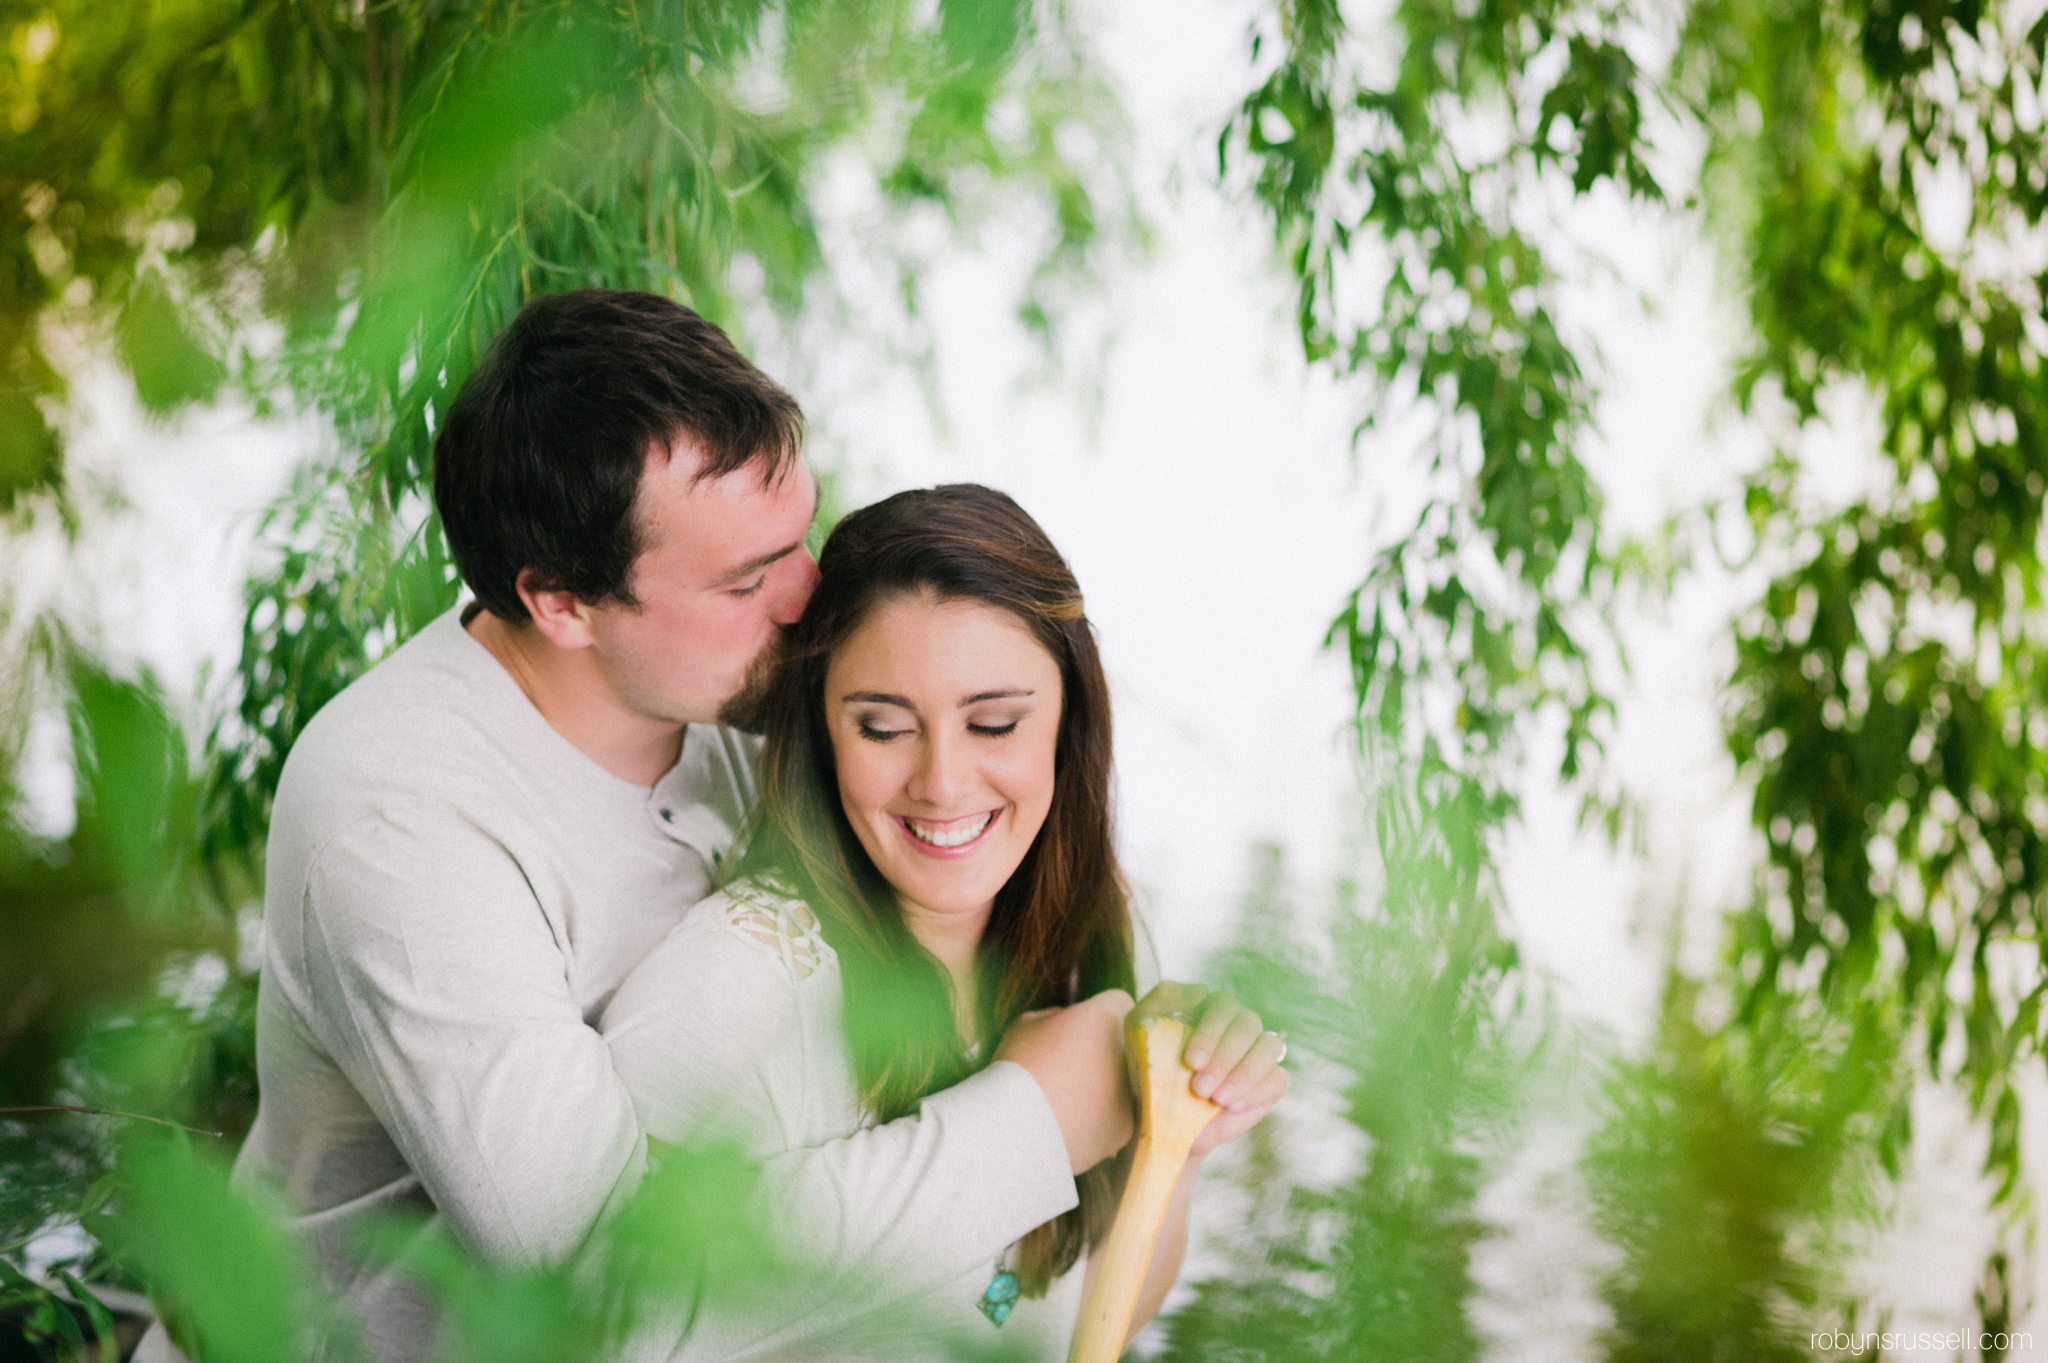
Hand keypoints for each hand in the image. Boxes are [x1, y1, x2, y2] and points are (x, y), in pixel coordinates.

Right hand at [994, 988, 1135, 1172]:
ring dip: (1103, 1085)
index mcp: (1106, 1016)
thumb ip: (1056, 1018)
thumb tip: (1067, 1025)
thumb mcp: (1026, 1025)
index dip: (1097, 1015)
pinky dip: (1099, 1119)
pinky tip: (1070, 1124)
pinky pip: (1116, 1115)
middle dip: (1104, 1050)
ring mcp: (1132, 1091)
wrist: (1016, 1132)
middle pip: (1124, 1043)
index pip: (1117, 1003)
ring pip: (1123, 1081)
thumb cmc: (1015, 1070)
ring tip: (1065, 1101)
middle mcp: (1128, 1050)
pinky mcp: (1126, 1127)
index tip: (1078, 1029)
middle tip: (1070, 1066)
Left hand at [1131, 982, 1287, 1158]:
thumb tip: (1200, 989)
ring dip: (1244, 1073)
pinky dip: (1256, 1092)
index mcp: (1213, 1009)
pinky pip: (1277, 1079)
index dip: (1211, 1032)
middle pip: (1248, 1024)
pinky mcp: (1270, 1082)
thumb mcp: (1141, 1027)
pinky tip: (1232, 1106)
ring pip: (1269, 1046)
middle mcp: (1240, 1026)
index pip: (1224, 1005)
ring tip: (1218, 1099)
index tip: (1191, 1062)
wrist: (1161, 1116)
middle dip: (1224, 1057)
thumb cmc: (1151, 1066)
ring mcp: (1258, 1053)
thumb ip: (1164, 998)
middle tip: (1200, 1087)